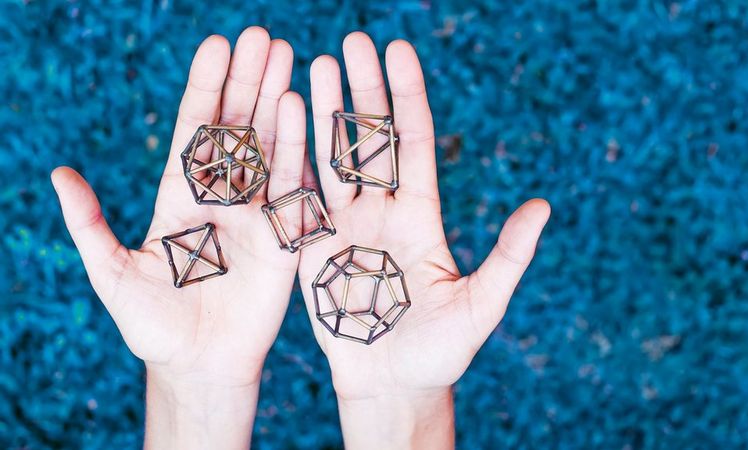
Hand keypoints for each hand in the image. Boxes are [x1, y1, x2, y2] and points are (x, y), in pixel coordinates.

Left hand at [52, 27, 300, 448]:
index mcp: (180, 197)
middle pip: (236, 127)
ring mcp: (256, 213)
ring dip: (278, 101)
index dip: (205, 88)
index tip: (217, 46)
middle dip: (248, 80)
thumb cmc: (152, 324)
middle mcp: (222, 196)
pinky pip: (293, 187)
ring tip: (290, 56)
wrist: (201, 365)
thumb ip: (90, 224)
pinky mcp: (284, 237)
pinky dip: (299, 149)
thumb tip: (58, 175)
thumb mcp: (112, 273)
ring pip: (269, 147)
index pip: (194, 131)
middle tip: (263, 35)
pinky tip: (302, 110)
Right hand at [295, 32, 550, 447]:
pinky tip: (286, 121)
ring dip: (326, 112)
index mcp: (422, 216)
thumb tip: (543, 206)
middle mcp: (384, 212)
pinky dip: (293, 159)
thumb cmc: (439, 353)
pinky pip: (302, 197)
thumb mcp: (480, 305)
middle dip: (362, 90)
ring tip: (317, 62)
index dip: (407, 97)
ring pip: (333, 159)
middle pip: (371, 140)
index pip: (414, 142)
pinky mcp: (315, 249)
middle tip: (353, 40)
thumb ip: (509, 257)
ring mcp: (347, 227)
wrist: (391, 386)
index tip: (398, 51)